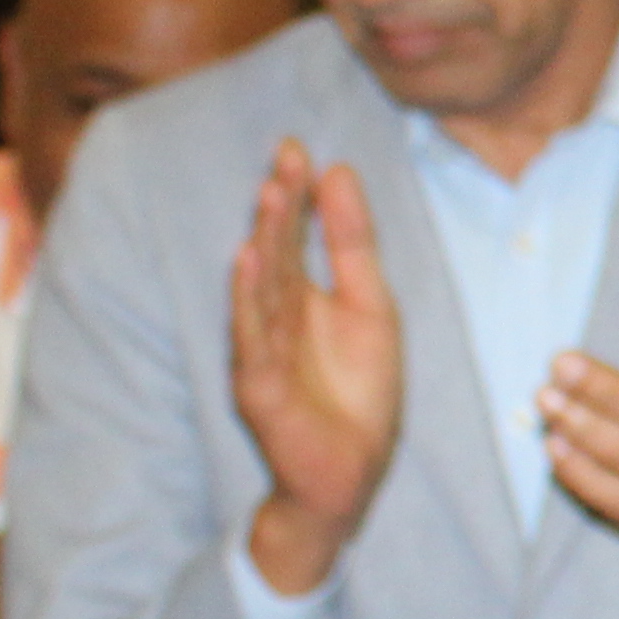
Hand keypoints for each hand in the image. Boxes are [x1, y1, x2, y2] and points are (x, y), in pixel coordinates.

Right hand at [231, 144, 403, 595]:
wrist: (351, 471)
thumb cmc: (358, 391)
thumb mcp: (371, 305)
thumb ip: (353, 244)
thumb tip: (339, 172)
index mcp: (300, 295)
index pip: (294, 234)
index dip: (295, 193)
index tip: (297, 147)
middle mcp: (274, 316)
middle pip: (275, 252)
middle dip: (280, 205)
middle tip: (285, 157)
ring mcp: (262, 349)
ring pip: (262, 287)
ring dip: (264, 240)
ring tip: (270, 194)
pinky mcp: (259, 385)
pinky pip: (253, 336)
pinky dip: (249, 298)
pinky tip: (248, 260)